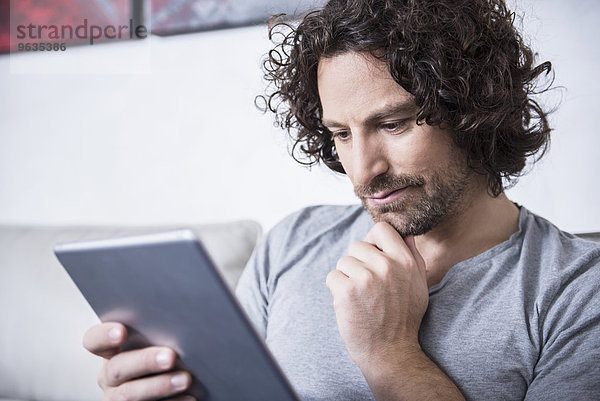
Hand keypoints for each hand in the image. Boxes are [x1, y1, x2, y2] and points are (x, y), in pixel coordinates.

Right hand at [83, 322, 194, 400]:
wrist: (168, 391)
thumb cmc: (165, 360)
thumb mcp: (156, 346)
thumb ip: (158, 336)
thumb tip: (180, 325)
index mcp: (112, 353)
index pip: (95, 341)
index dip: (103, 336)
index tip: (121, 332)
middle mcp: (109, 377)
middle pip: (117, 367)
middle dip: (145, 361)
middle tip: (170, 357)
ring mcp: (116, 399)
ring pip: (129, 393)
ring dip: (159, 386)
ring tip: (185, 379)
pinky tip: (189, 398)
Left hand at [325, 222, 428, 369]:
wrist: (390, 352)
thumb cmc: (404, 318)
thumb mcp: (419, 285)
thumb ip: (413, 257)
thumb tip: (406, 234)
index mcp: (405, 261)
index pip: (381, 229)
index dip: (373, 241)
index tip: (373, 256)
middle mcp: (386, 266)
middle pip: (357, 246)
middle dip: (358, 263)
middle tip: (368, 286)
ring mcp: (365, 278)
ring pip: (343, 262)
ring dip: (347, 278)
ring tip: (361, 297)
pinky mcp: (346, 291)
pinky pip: (332, 277)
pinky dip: (337, 290)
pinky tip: (351, 304)